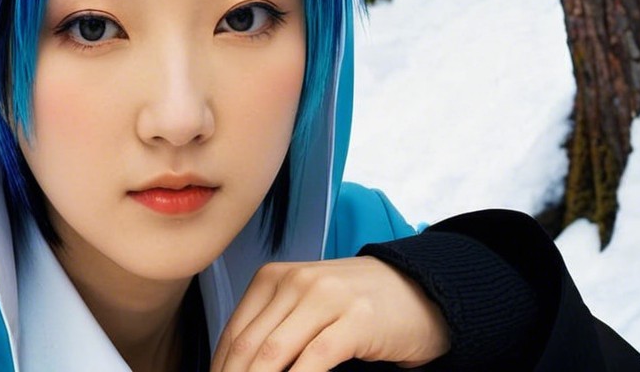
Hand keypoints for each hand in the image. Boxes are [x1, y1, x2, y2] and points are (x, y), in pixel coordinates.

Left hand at [210, 256, 449, 370]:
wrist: (418, 290)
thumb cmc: (355, 305)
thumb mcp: (305, 306)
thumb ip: (272, 329)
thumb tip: (236, 365)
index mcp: (274, 277)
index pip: (234, 333)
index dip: (222, 368)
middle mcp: (295, 281)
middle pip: (250, 346)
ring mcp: (326, 298)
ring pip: (274, 353)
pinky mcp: (356, 320)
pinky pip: (315, 359)